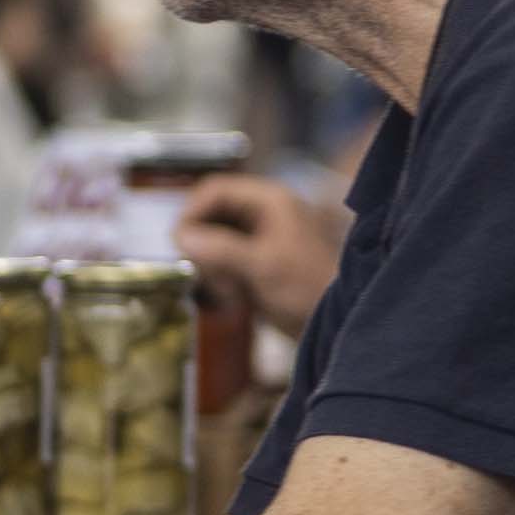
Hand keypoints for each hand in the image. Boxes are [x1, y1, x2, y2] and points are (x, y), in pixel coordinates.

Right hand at [173, 173, 341, 337]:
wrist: (337, 323)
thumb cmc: (309, 288)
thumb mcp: (262, 266)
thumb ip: (220, 249)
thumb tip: (179, 237)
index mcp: (270, 201)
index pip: (215, 190)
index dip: (191, 212)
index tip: (178, 242)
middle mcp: (264, 213)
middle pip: (212, 214)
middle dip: (201, 243)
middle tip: (200, 271)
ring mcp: (260, 238)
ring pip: (214, 239)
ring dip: (209, 264)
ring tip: (222, 289)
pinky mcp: (257, 262)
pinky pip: (224, 261)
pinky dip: (219, 277)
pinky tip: (230, 297)